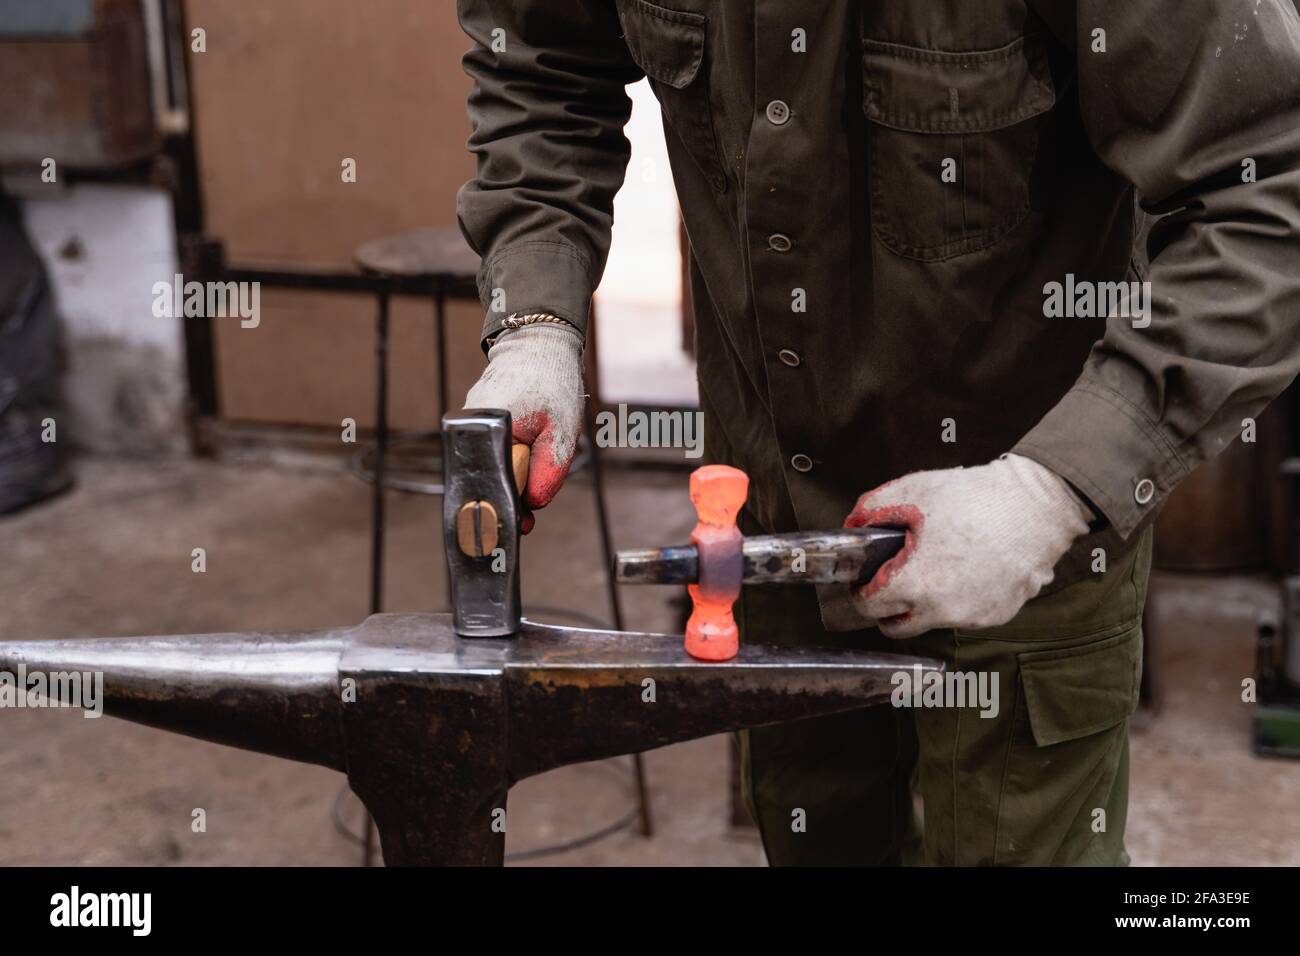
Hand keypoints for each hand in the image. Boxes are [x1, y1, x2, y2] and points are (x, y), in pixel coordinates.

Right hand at [465, 325, 583, 525]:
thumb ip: (549, 473)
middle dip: (517, 491)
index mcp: (489, 432)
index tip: (526, 524)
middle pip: (493, 480)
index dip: (515, 506)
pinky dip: (511, 457)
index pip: (499, 486)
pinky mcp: (475, 422)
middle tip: (534, 498)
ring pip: (494, 467)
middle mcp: (471, 429)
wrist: (539, 344)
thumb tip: (531, 507)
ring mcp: (470, 424)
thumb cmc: (554, 383)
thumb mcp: (562, 432)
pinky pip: (492, 453)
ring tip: (533, 455)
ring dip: (516, 473)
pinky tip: (524, 443)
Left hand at [844, 454, 1092, 638]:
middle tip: (891, 581)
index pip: (869, 607)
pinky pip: (964, 614)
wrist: (1036, 507)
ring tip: (934, 567)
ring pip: (931, 621)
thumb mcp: (912, 492)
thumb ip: (872, 510)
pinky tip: (965, 570)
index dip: (861, 591)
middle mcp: (942, 611)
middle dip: (886, 608)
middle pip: (896, 627)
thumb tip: (853, 526)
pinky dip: (956, 599)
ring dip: (924, 603)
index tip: (866, 579)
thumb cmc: (973, 498)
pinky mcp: (996, 615)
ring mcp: (972, 617)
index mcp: (916, 584)